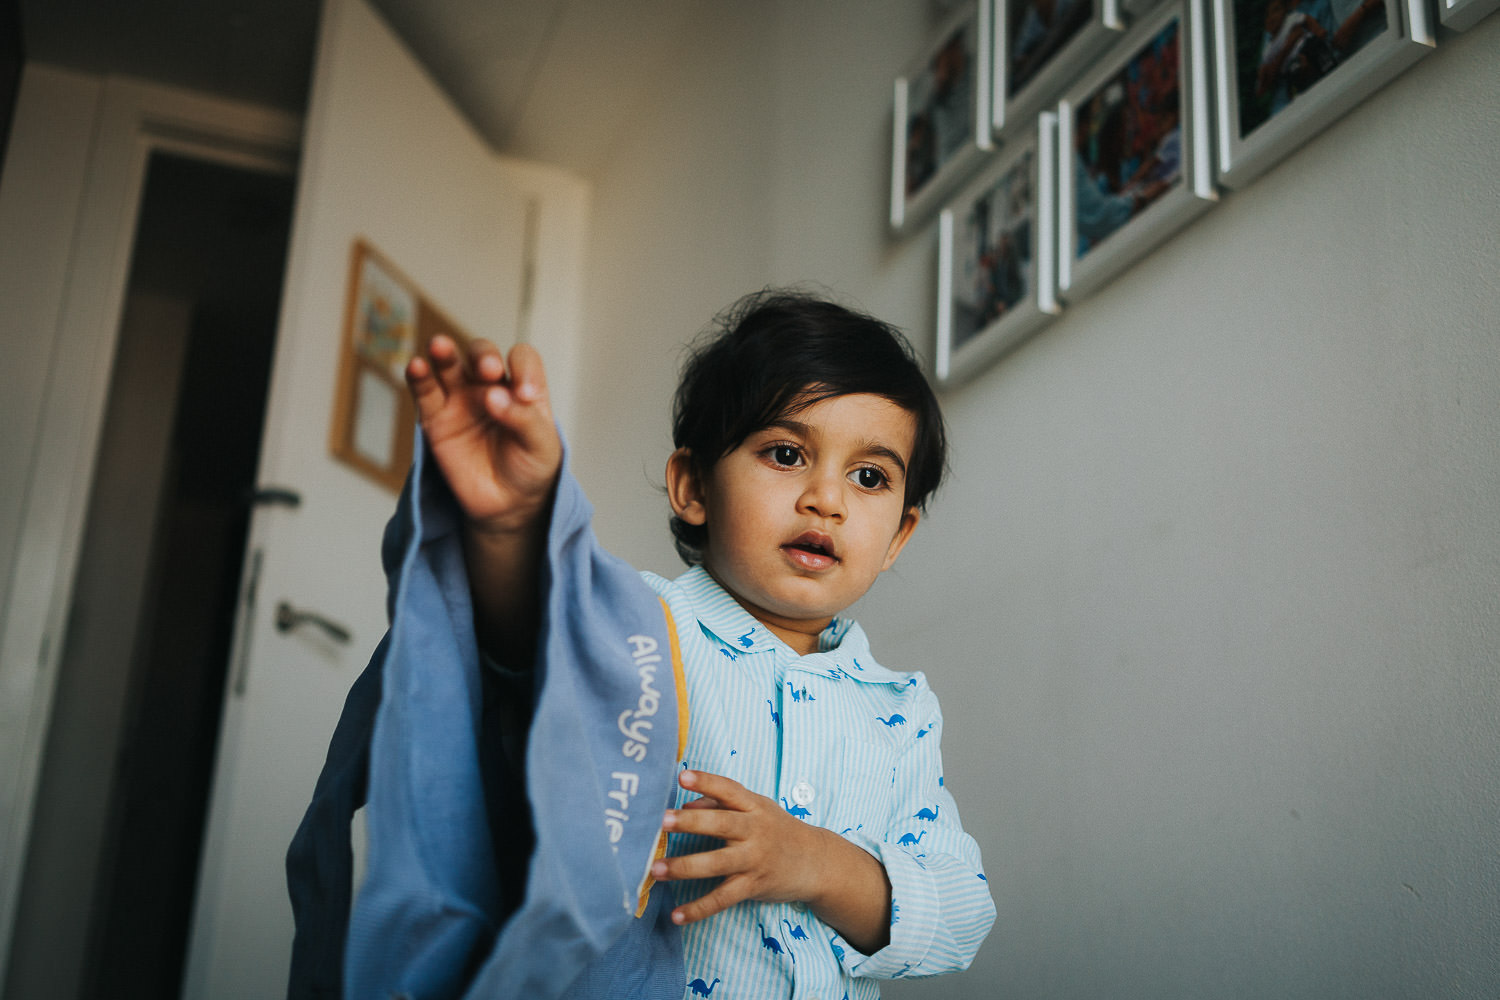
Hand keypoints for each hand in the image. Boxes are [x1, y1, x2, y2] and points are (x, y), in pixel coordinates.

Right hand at [405, 334, 561, 534]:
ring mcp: (461, 399)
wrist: (507, 505)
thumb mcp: (541, 446)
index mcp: (522, 387)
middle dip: (484, 357)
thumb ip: (524, 419)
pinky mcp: (436, 418)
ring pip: (449, 364)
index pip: (522, 359)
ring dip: (444, 352)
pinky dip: (418, 376)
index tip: (526, 395)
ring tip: (440, 347)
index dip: (523, 368)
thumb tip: (492, 395)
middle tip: (490, 372)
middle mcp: (490, 386)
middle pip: (482, 354)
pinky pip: (424, 391)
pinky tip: (416, 366)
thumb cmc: (530, 468)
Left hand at [653, 770, 891, 951]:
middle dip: (691, 822)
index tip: (682, 776)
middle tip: (662, 821)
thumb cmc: (777, 830)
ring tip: (656, 869)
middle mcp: (755, 831)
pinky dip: (699, 908)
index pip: (728, 789)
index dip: (706, 781)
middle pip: (721, 824)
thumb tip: (685, 804)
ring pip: (717, 863)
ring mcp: (754, 860)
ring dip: (685, 866)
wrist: (815, 862)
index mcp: (754, 806)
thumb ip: (720, 803)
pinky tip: (676, 915)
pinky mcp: (753, 886)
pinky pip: (723, 899)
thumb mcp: (756, 808)